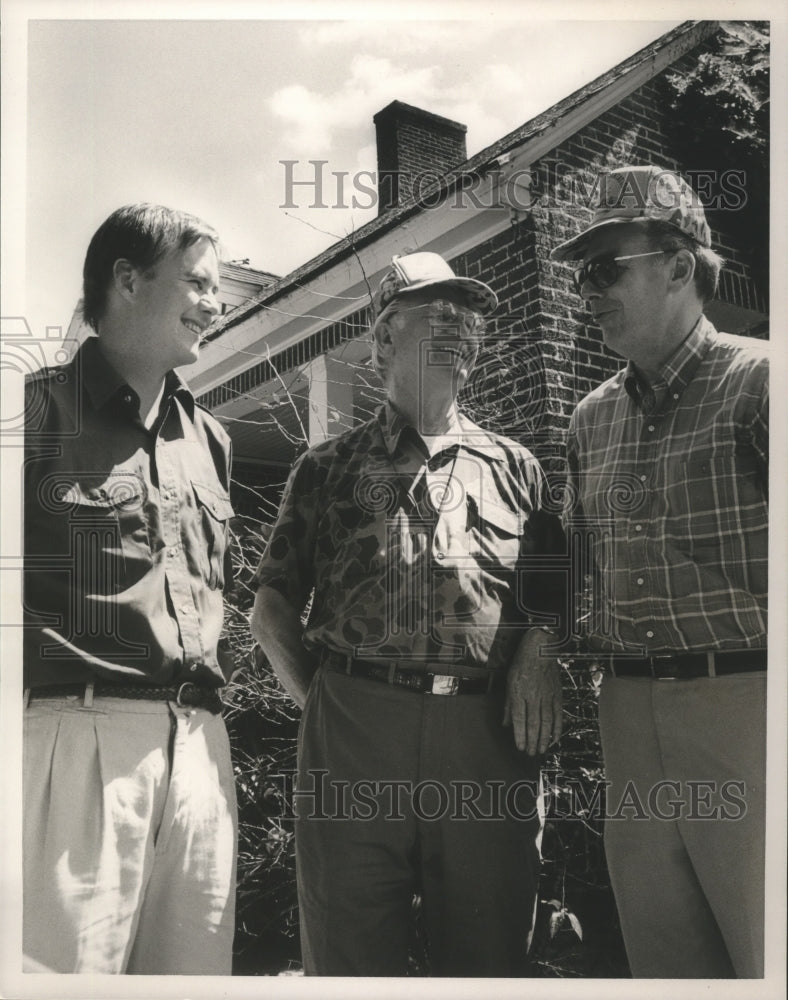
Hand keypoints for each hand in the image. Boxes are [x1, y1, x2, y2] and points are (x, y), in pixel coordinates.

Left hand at [503, 629, 562, 754]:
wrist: (539, 649)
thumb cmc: (521, 665)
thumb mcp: (509, 682)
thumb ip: (508, 705)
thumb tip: (506, 724)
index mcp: (519, 693)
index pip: (519, 720)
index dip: (520, 735)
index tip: (520, 747)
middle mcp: (533, 697)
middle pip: (533, 724)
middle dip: (532, 741)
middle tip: (531, 754)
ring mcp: (547, 696)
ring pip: (546, 722)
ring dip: (544, 738)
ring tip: (541, 750)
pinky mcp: (557, 694)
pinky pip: (558, 714)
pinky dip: (557, 728)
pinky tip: (555, 739)